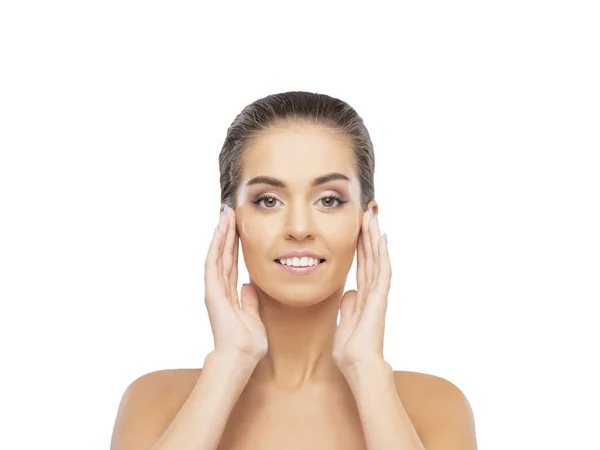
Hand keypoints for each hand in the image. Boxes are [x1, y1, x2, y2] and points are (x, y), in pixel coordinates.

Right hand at [204, 204, 267, 363]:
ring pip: (217, 255)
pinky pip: (214, 264)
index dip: (233, 244)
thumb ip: (249, 301)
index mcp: (229, 294)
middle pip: (223, 254)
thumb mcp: (253, 316)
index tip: (236, 227)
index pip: (231, 263)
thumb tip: (248, 286)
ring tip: (225, 214)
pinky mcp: (212, 292)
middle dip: (226, 232)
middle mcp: (219, 289)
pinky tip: (219, 231)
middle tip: (229, 211)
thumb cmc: (247, 343)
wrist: (240, 358)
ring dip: (221, 234)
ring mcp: (214, 290)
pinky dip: (216, 247)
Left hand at [332, 209, 390, 373]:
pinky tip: (381, 237)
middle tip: (368, 213)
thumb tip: (349, 292)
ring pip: (378, 259)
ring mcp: (378, 294)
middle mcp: (373, 292)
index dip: (361, 246)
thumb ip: (348, 306)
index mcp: (364, 296)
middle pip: (371, 257)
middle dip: (369, 235)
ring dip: (375, 238)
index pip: (362, 265)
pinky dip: (382, 253)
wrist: (358, 365)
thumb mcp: (345, 322)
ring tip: (372, 217)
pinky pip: (382, 271)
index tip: (359, 228)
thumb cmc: (351, 350)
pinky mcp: (380, 298)